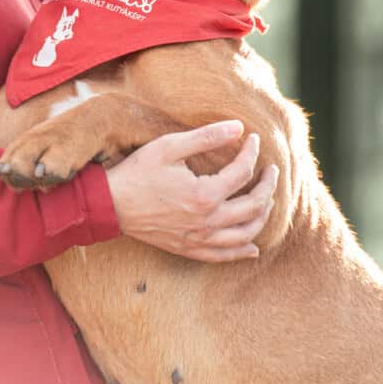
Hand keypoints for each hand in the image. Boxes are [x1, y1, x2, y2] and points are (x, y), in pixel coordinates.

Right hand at [106, 120, 277, 261]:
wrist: (111, 204)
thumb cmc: (138, 172)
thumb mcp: (170, 146)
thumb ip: (206, 137)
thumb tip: (239, 127)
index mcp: (204, 194)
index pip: (242, 172)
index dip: (252, 152)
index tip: (254, 138)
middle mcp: (207, 221)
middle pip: (253, 206)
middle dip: (268, 185)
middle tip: (272, 170)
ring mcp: (199, 239)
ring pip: (245, 234)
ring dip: (262, 216)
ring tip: (267, 200)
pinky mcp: (189, 249)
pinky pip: (224, 256)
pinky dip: (242, 251)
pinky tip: (253, 247)